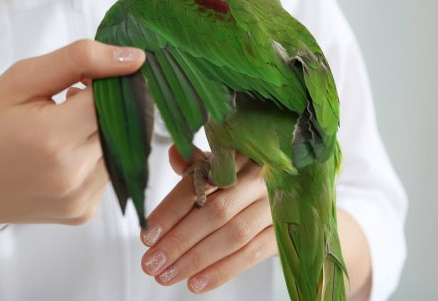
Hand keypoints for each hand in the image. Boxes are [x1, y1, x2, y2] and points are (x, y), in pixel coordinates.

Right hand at [0, 39, 144, 231]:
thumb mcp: (19, 80)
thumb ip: (78, 60)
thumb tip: (132, 57)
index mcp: (53, 137)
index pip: (112, 95)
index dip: (104, 78)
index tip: (83, 76)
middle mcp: (72, 174)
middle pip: (120, 122)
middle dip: (103, 104)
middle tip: (68, 98)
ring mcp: (79, 198)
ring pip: (120, 147)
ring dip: (100, 130)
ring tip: (60, 125)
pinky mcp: (82, 212)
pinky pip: (108, 172)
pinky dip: (94, 155)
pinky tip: (62, 150)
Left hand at [139, 146, 277, 293]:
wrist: (289, 186)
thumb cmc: (244, 176)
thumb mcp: (222, 164)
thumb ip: (196, 163)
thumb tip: (174, 153)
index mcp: (237, 155)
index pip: (199, 184)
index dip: (172, 210)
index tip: (148, 235)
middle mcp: (259, 178)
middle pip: (215, 212)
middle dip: (179, 241)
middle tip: (151, 263)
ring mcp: (275, 205)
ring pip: (233, 235)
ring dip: (196, 259)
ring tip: (168, 275)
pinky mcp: (284, 231)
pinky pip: (253, 254)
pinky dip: (223, 271)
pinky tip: (197, 283)